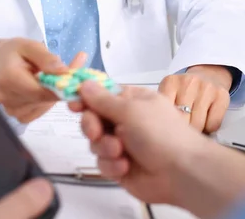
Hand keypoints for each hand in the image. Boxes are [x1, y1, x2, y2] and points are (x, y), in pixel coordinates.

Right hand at [0, 37, 86, 121]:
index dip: (60, 87)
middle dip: (62, 86)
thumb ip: (46, 58)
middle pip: (44, 99)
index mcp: (9, 79)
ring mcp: (12, 110)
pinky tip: (46, 87)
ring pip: (45, 106)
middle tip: (75, 68)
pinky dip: (48, 100)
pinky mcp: (18, 116)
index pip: (40, 91)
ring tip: (57, 75)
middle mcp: (8, 99)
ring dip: (56, 92)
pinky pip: (40, 111)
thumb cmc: (14, 51)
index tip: (77, 77)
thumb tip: (64, 71)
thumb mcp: (30, 45)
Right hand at [78, 82, 207, 205]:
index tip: (73, 103)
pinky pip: (103, 162)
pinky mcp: (120, 166)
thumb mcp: (130, 110)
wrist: (182, 173)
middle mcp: (126, 120)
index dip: (85, 98)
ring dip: (104, 147)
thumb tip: (84, 83)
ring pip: (95, 142)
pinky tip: (125, 166)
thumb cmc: (161, 133)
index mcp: (131, 100)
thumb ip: (102, 99)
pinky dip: (112, 165)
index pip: (101, 94)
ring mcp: (123, 144)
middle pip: (93, 118)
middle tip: (95, 131)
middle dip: (91, 125)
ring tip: (120, 152)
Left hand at [158, 65, 230, 131]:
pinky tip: (205, 121)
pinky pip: (213, 123)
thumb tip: (161, 129)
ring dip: (196, 131)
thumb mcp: (169, 94)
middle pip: (182, 119)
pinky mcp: (221, 95)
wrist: (207, 76)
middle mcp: (188, 82)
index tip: (168, 131)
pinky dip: (209, 128)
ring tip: (193, 126)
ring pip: (198, 123)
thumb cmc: (185, 91)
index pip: (164, 110)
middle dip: (181, 131)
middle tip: (181, 134)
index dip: (166, 125)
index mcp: (170, 82)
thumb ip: (162, 108)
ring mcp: (205, 88)